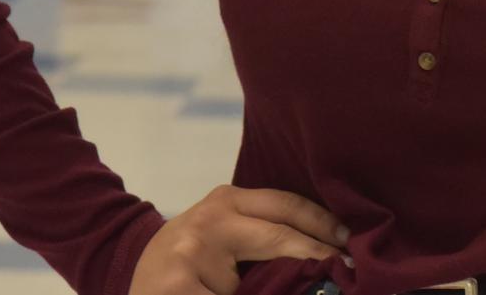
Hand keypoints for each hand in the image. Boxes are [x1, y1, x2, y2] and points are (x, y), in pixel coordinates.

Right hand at [130, 184, 352, 294]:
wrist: (133, 276)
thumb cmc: (189, 258)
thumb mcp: (223, 235)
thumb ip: (262, 238)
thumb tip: (328, 257)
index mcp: (226, 200)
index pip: (287, 206)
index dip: (324, 225)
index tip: (352, 243)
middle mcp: (210, 220)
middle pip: (280, 238)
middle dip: (318, 257)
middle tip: (349, 272)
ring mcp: (191, 256)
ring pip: (261, 282)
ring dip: (287, 287)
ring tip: (314, 286)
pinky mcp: (178, 290)